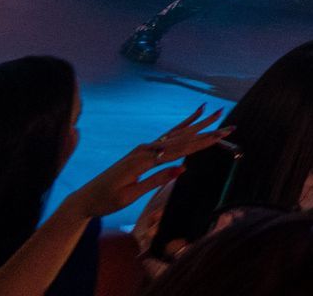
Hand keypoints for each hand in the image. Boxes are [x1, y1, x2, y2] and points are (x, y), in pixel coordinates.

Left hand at [62, 106, 226, 220]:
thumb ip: (155, 180)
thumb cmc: (106, 201)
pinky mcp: (141, 151)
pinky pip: (164, 137)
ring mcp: (143, 148)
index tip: (221, 135)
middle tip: (227, 124)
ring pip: (174, 134)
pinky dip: (179, 128)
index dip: (202, 142)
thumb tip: (182, 169)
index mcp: (143, 160)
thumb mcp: (129, 196)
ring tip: (212, 112)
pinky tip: (190, 121)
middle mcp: (144, 150)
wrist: (85, 198)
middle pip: (181, 138)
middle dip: (205, 130)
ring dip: (195, 124)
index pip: (179, 150)